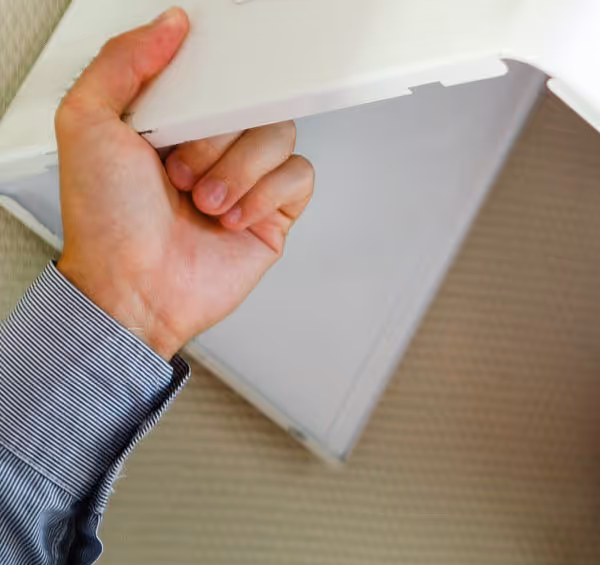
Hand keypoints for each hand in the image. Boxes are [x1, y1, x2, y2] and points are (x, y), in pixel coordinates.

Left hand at [53, 8, 314, 360]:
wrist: (133, 288)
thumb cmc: (106, 221)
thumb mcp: (86, 121)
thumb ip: (122, 62)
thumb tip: (170, 26)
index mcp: (169, 118)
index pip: (211, 74)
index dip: (207, 85)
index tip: (193, 103)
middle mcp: (210, 145)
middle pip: (250, 102)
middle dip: (215, 138)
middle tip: (180, 169)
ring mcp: (245, 179)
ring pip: (279, 135)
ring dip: (238, 170)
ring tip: (204, 200)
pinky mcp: (274, 213)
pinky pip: (299, 176)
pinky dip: (265, 195)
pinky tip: (232, 216)